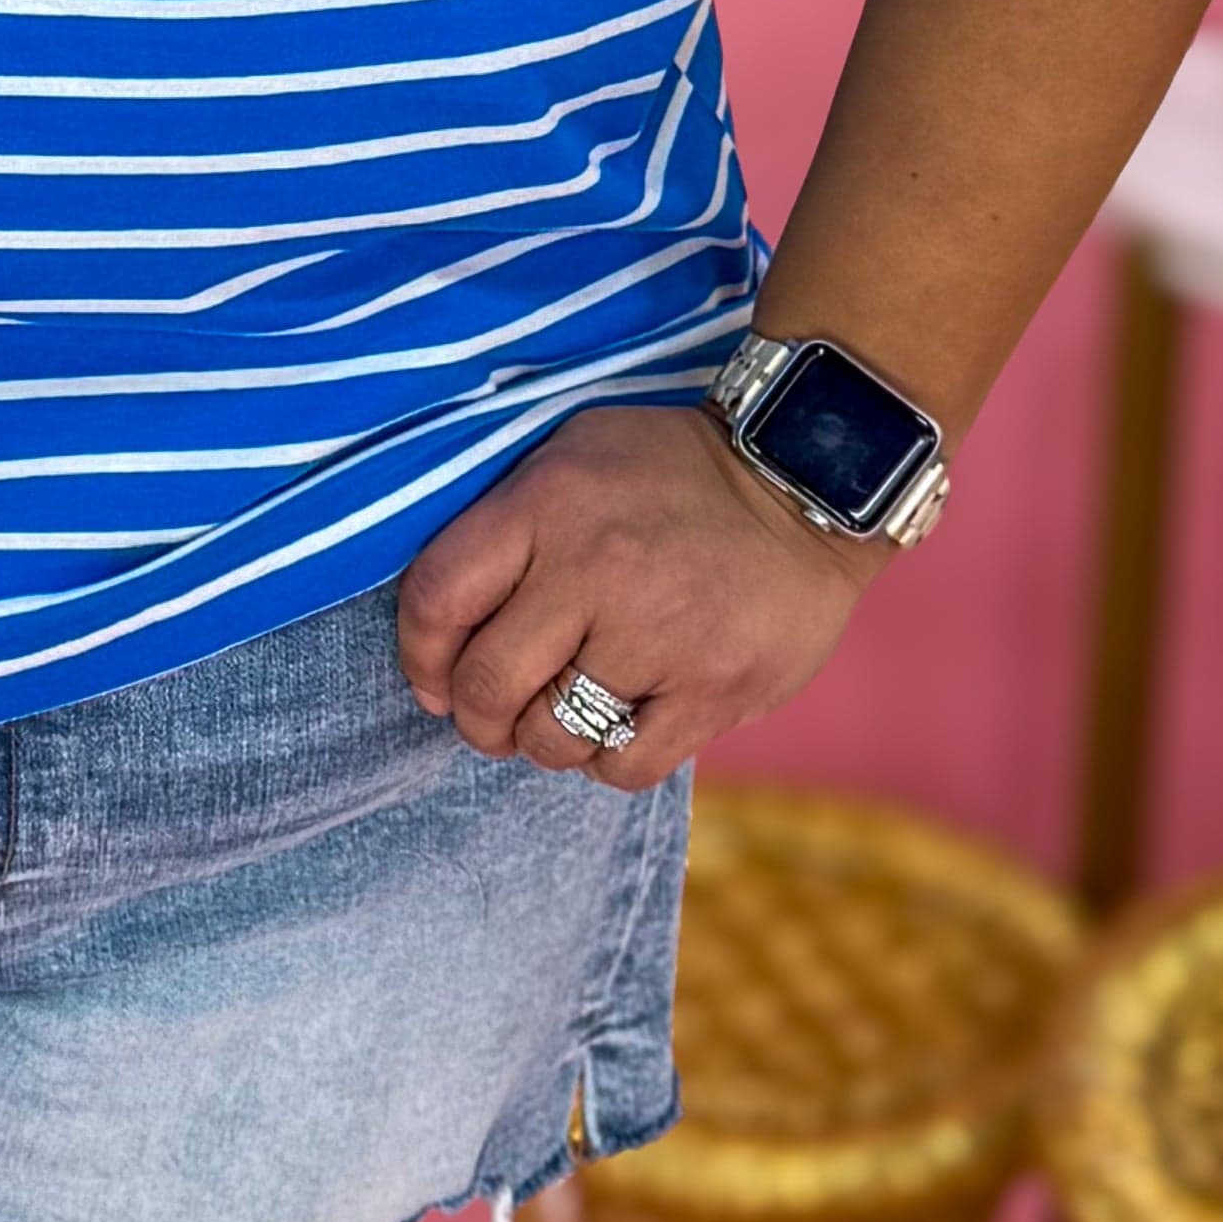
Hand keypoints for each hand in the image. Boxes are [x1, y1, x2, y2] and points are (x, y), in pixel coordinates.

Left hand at [395, 402, 886, 791]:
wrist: (804, 480)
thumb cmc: (670, 472)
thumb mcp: (575, 455)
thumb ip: (507, 524)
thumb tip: (444, 622)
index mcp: (547, 504)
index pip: (438, 596)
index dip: (419, 655)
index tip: (433, 678)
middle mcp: (594, 569)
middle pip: (487, 683)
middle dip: (475, 717)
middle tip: (489, 717)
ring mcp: (657, 635)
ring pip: (551, 736)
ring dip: (538, 743)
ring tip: (555, 720)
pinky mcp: (713, 689)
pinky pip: (623, 766)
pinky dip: (603, 762)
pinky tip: (614, 729)